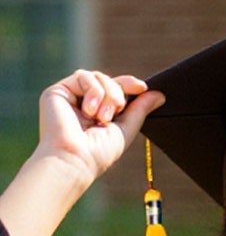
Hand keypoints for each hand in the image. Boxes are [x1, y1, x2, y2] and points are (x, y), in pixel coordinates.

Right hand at [34, 71, 159, 189]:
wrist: (75, 158)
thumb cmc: (99, 152)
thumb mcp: (126, 129)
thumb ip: (140, 110)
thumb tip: (159, 94)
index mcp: (98, 111)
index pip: (115, 89)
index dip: (129, 84)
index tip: (142, 87)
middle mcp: (83, 103)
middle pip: (108, 80)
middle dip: (118, 93)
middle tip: (116, 112)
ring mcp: (70, 96)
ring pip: (97, 76)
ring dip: (107, 94)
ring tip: (102, 117)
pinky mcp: (57, 91)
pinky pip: (83, 76)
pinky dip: (93, 91)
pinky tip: (89, 111)